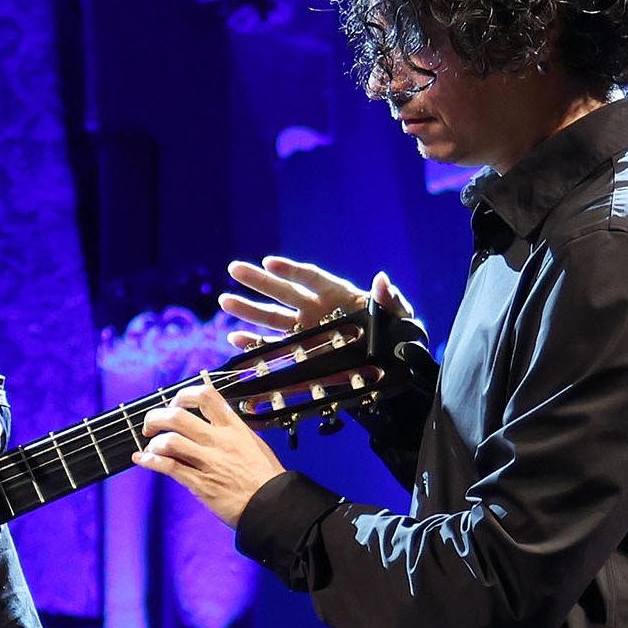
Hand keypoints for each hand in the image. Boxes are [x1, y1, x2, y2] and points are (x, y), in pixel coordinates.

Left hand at [132, 379, 286, 526]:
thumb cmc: (266, 477)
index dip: (184, 395)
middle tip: (151, 424)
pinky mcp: (200, 483)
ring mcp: (208, 462)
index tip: (176, 403)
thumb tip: (212, 422)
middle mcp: (219, 441)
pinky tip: (142, 459)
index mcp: (234, 428)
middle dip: (156, 417)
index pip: (206, 396)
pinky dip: (150, 461)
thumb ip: (231, 432)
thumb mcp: (253, 444)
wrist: (273, 504)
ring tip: (151, 447)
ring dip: (154, 442)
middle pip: (178, 416)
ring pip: (170, 441)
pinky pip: (169, 467)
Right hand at [219, 255, 409, 350]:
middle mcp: (316, 309)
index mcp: (337, 294)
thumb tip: (381, 280)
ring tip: (226, 300)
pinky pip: (274, 347)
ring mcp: (305, 331)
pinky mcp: (300, 354)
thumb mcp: (400, 315)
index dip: (291, 270)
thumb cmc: (399, 333)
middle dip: (258, 282)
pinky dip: (255, 343)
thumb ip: (389, 298)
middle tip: (234, 268)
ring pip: (272, 318)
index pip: (311, 278)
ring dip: (248, 310)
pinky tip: (236, 337)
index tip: (270, 263)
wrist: (395, 364)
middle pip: (283, 293)